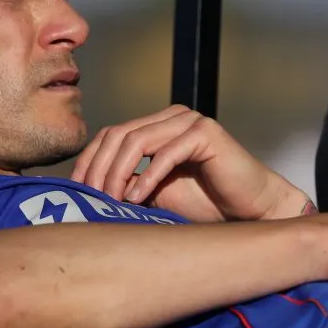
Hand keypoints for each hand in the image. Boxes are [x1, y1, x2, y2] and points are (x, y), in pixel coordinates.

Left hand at [70, 105, 311, 221]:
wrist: (251, 211)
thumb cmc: (206, 204)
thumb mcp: (155, 194)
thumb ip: (127, 183)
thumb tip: (88, 191)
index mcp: (157, 126)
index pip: (110, 135)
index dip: (89, 161)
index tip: (76, 190)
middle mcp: (171, 117)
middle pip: (118, 135)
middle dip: (99, 168)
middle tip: (91, 198)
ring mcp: (189, 121)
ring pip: (137, 140)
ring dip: (118, 173)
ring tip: (112, 200)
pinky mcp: (206, 134)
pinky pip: (166, 153)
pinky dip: (147, 177)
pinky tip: (136, 198)